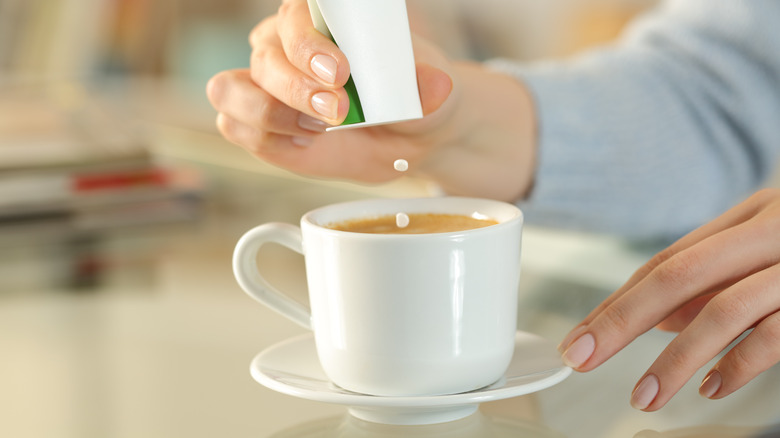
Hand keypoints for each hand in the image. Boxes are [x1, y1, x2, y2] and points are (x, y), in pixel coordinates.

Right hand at [206, 0, 536, 201]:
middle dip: (297, 89)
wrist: (407, 136)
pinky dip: (267, 139)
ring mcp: (265, 86)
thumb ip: (428, 84)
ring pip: (230, 91)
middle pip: (264, 58)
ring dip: (269, 113)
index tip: (340, 71)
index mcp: (320, 20)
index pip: (294, 17)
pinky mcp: (260, 125)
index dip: (307, 44)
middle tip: (338, 112)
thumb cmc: (413, 97)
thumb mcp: (432, 89)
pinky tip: (306, 142)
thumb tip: (435, 84)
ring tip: (318, 130)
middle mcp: (283, 47)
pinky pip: (236, 127)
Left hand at [558, 188, 779, 410]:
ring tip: (644, 394)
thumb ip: (713, 283)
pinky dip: (737, 366)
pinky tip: (709, 388)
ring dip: (673, 360)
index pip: (664, 262)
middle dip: (620, 322)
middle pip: (676, 276)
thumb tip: (659, 321)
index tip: (579, 336)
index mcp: (747, 217)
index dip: (615, 302)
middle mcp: (768, 232)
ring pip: (721, 311)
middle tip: (582, 358)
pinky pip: (774, 336)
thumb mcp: (764, 253)